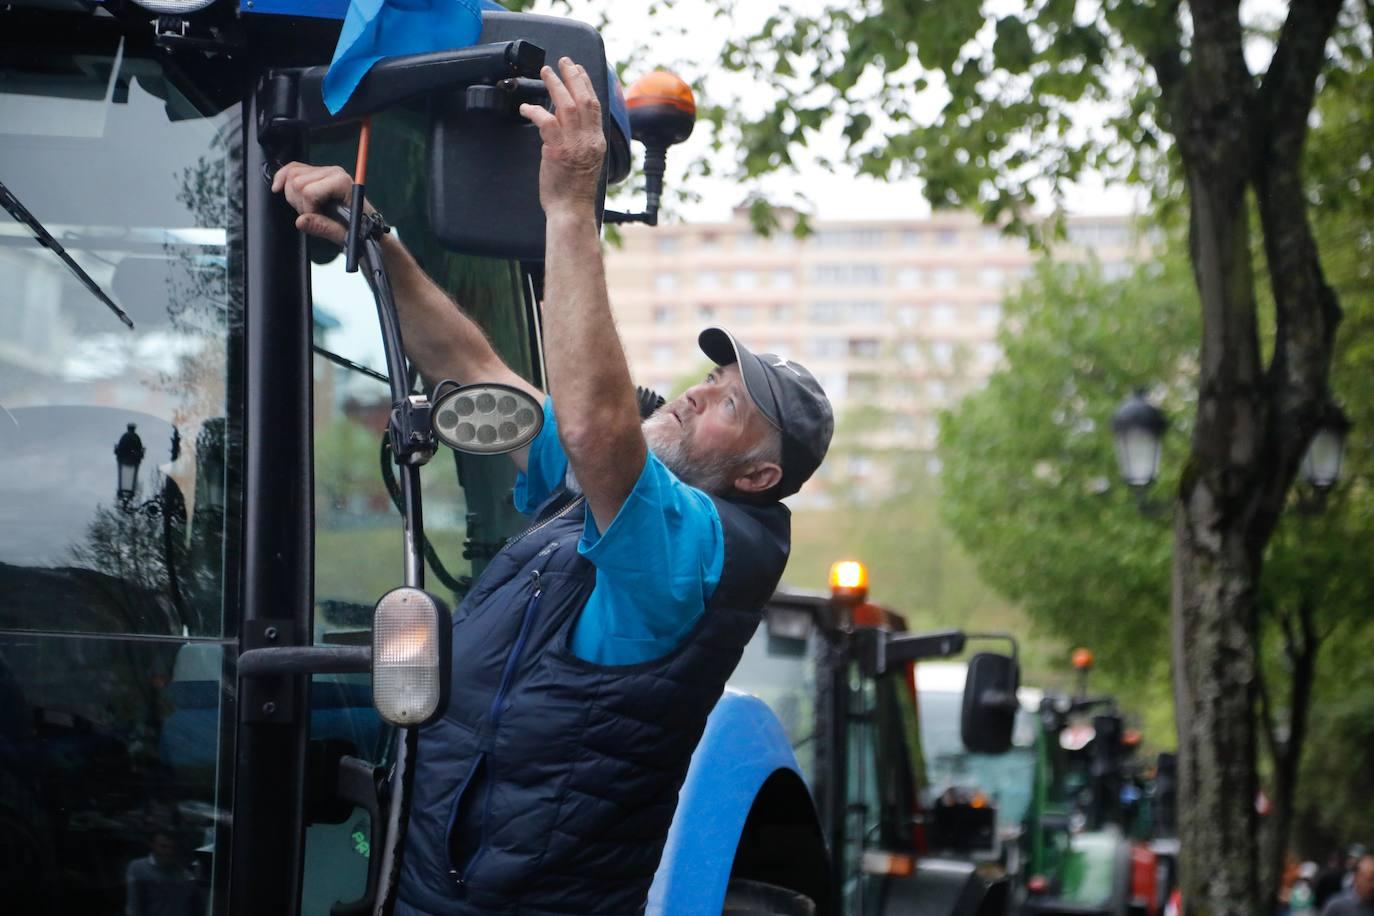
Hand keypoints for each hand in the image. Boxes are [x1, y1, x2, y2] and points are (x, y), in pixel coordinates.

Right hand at [271, 162, 373, 245]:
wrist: (368, 225)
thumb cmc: (361, 230)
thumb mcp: (344, 235)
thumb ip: (324, 228)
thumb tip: (300, 221)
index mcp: (342, 183)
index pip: (308, 191)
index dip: (308, 210)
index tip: (319, 221)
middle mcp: (333, 172)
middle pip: (296, 181)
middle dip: (299, 203)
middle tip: (313, 216)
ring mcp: (325, 170)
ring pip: (291, 175)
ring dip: (292, 196)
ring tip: (307, 209)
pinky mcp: (317, 173)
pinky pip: (293, 169)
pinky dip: (283, 178)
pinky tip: (278, 188)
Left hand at [518, 57, 605, 217]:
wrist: (571, 212)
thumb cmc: (575, 192)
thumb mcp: (586, 162)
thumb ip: (580, 140)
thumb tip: (566, 123)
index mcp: (597, 142)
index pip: (594, 105)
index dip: (586, 84)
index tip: (578, 70)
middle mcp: (589, 140)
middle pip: (583, 99)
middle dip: (573, 76)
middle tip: (562, 62)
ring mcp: (574, 145)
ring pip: (566, 105)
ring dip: (555, 85)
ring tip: (546, 72)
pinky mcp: (557, 152)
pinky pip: (546, 123)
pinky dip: (535, 112)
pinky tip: (526, 108)